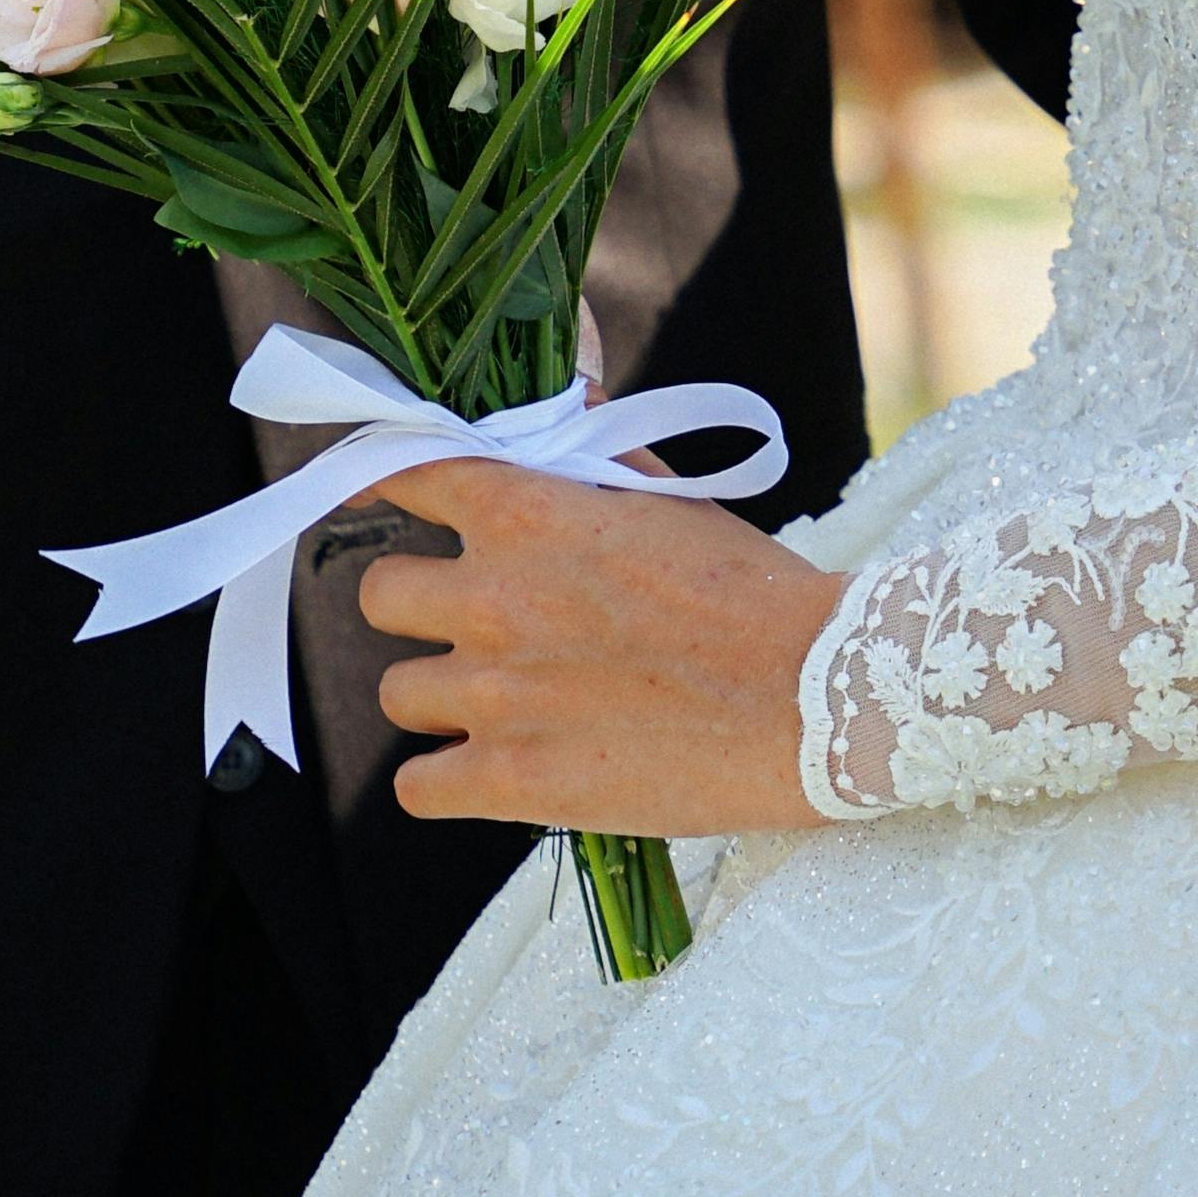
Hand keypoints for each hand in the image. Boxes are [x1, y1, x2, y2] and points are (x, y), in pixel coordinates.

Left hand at [357, 461, 841, 833]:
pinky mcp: (508, 782)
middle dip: (423, 611)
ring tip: (508, 709)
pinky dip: (446, 784)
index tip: (381, 501)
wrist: (819, 699)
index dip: (385, 488)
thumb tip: (561, 409)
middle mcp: (491, 597)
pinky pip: (416, 787)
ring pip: (399, 695)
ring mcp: (493, 693)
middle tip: (481, 630)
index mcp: (527, 514)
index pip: (405, 475)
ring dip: (443, 700)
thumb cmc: (757, 596)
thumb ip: (596, 456)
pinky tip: (491, 775)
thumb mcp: (673, 502)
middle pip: (378, 595)